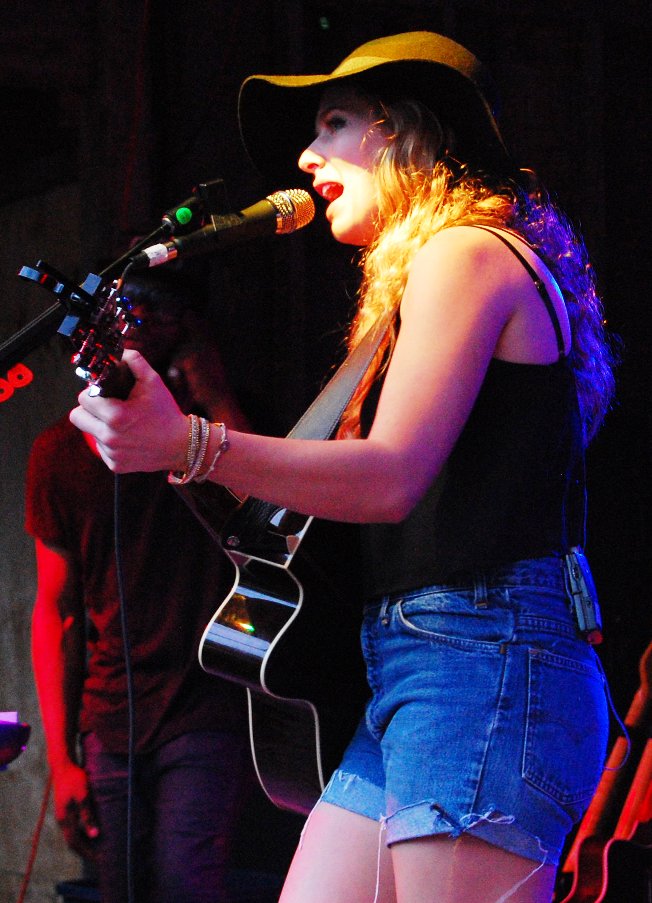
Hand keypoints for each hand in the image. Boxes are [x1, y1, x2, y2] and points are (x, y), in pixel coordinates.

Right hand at [52, 761, 99, 859]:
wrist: (62, 766)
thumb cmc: (75, 778)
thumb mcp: (84, 795)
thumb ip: (88, 815)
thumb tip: (94, 835)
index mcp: (66, 819)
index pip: (75, 843)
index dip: (87, 853)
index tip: (99, 859)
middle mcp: (62, 820)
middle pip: (72, 842)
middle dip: (85, 851)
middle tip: (99, 857)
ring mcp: (62, 815)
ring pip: (71, 835)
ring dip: (83, 843)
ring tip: (97, 847)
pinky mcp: (64, 810)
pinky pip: (72, 828)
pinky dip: (81, 834)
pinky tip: (90, 832)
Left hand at [69, 349, 187, 472]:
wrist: (181, 445)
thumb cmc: (166, 413)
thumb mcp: (153, 382)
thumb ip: (135, 362)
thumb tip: (120, 351)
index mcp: (116, 416)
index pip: (83, 399)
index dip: (92, 392)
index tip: (104, 393)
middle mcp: (110, 437)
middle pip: (77, 417)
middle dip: (88, 410)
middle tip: (105, 407)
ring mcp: (112, 453)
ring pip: (89, 432)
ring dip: (99, 426)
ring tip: (120, 423)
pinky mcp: (115, 465)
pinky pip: (101, 449)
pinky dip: (109, 443)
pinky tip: (126, 438)